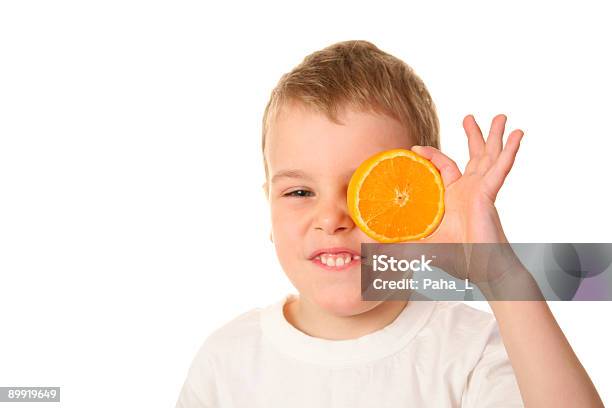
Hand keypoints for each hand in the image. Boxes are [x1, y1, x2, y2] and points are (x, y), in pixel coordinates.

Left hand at [408, 114, 524, 283]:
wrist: (479, 269)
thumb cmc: (457, 258)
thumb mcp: (421, 244)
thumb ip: (400, 242)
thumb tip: (372, 247)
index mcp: (453, 197)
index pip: (443, 167)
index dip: (431, 156)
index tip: (415, 149)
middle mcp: (468, 190)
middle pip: (472, 157)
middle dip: (472, 137)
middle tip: (468, 118)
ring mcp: (480, 190)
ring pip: (488, 157)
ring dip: (494, 136)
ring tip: (500, 117)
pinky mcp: (488, 194)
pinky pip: (500, 169)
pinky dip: (509, 152)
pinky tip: (517, 136)